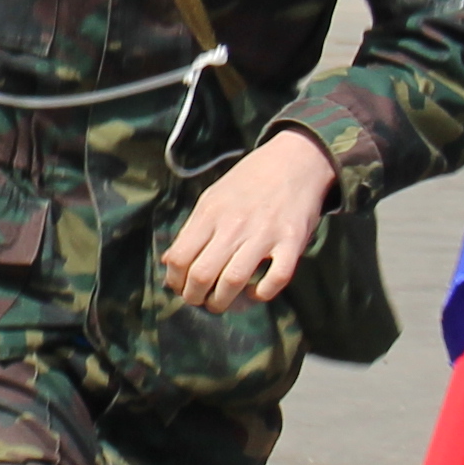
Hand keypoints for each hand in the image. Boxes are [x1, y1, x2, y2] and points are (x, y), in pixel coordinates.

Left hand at [162, 130, 339, 308]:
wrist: (294, 161)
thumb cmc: (249, 181)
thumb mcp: (213, 197)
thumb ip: (192, 229)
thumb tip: (169, 262)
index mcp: (210, 213)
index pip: (180, 258)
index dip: (174, 281)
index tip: (180, 287)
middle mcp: (234, 225)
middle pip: (202, 275)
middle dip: (194, 297)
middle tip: (199, 300)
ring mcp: (264, 234)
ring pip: (234, 281)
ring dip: (222, 302)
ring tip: (220, 303)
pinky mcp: (292, 242)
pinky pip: (276, 279)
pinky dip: (262, 293)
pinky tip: (255, 292)